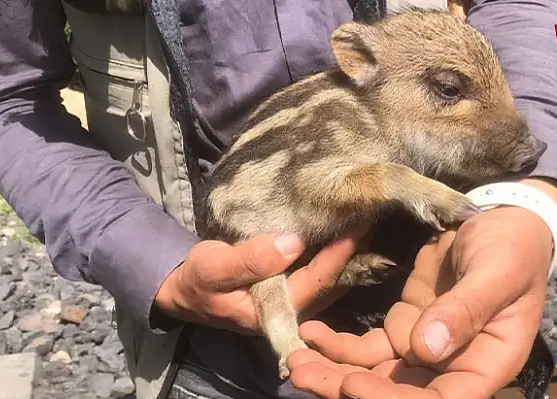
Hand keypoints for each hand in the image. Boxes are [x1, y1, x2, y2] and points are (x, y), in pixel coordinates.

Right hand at [153, 230, 366, 334]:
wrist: (186, 289)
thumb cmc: (198, 279)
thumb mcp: (214, 267)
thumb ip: (251, 259)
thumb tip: (293, 242)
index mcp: (273, 311)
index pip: (316, 283)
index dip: (338, 256)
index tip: (357, 227)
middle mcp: (290, 310)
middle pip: (331, 283)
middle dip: (352, 253)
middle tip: (370, 217)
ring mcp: (292, 300)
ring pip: (329, 278)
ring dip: (347, 252)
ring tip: (363, 220)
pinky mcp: (291, 287)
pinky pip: (320, 271)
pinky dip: (333, 252)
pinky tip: (344, 231)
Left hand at [287, 179, 556, 397]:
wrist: (500, 219)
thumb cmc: (512, 246)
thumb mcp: (497, 272)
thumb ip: (466, 309)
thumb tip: (427, 349)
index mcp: (487, 363)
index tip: (355, 385)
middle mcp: (453, 366)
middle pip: (400, 393)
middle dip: (349, 388)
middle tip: (303, 374)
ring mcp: (424, 348)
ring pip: (376, 374)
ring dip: (335, 372)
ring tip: (295, 361)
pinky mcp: (404, 327)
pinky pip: (367, 347)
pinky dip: (337, 344)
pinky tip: (310, 332)